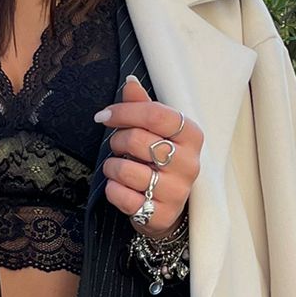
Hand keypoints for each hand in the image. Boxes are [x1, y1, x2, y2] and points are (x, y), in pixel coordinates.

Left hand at [94, 75, 201, 241]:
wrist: (167, 207)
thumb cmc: (160, 161)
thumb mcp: (156, 131)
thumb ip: (143, 106)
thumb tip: (130, 81)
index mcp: (191, 136)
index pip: (155, 114)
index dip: (124, 112)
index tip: (104, 116)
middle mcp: (189, 163)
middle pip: (137, 139)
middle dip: (117, 140)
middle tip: (117, 146)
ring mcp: (177, 191)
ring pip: (126, 169)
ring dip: (112, 166)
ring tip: (118, 168)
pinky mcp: (161, 215)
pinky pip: (121, 196)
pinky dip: (112, 189)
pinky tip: (120, 187)